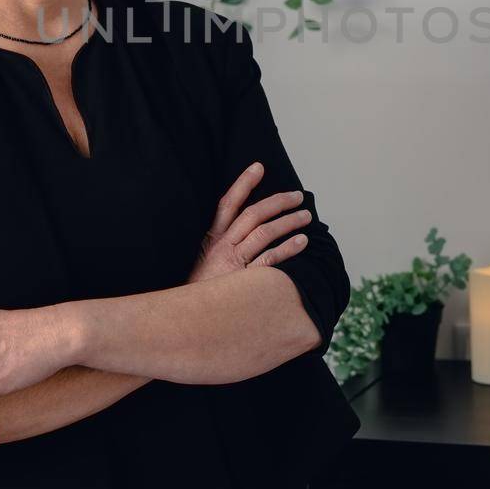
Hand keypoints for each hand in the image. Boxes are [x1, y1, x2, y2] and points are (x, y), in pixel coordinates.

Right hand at [186, 161, 311, 284]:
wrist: (184, 321)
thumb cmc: (197, 294)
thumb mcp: (200, 266)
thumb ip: (218, 250)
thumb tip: (241, 235)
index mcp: (211, 240)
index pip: (227, 204)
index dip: (243, 183)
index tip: (259, 167)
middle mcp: (222, 247)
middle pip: (253, 214)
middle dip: (277, 202)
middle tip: (297, 196)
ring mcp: (233, 263)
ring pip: (265, 233)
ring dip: (288, 221)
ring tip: (306, 217)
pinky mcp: (243, 282)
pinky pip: (270, 260)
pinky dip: (288, 248)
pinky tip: (302, 242)